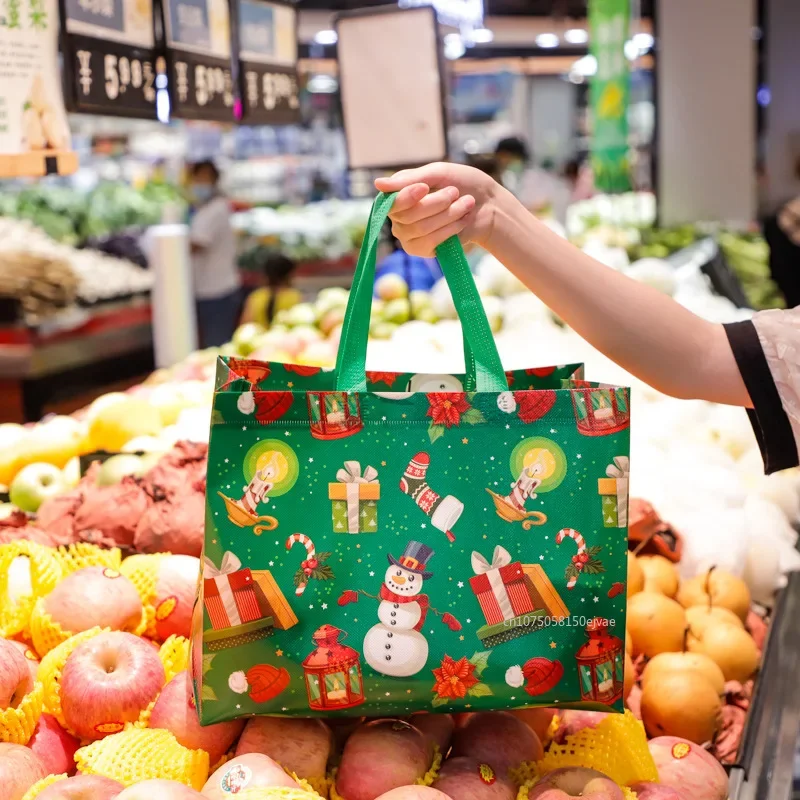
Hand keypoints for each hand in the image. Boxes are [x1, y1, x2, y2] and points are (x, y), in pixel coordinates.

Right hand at [375, 162, 498, 256]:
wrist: (489, 205)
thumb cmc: (463, 184)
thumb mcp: (437, 173)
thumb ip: (409, 179)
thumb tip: (377, 184)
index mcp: (400, 197)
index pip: (392, 202)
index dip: (407, 197)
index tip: (426, 187)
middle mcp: (399, 218)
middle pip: (408, 216)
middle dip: (436, 203)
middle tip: (454, 192)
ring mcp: (410, 236)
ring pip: (421, 229)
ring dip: (448, 214)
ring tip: (466, 203)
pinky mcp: (424, 250)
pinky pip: (431, 242)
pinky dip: (450, 229)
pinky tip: (463, 220)